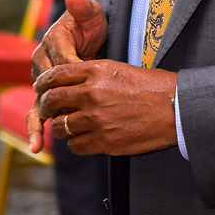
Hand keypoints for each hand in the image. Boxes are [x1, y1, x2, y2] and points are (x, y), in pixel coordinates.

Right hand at [28, 0, 107, 152]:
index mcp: (52, 41)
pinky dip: (37, 128)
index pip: (62, 61)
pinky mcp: (45, 93)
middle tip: (65, 118)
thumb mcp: (91, 13)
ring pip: (37, 102)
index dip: (74, 73)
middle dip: (55, 103)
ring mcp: (42, 79)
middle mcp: (41, 60)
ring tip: (37, 143)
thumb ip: (84, 7)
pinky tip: (38, 146)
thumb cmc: (90, 23)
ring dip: (37, 123)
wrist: (88, 31)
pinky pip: (39, 111)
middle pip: (47, 86)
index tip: (88, 82)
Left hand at [35, 61, 177, 155]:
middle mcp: (91, 93)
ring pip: (61, 126)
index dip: (43, 83)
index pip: (56, 75)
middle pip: (52, 101)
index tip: (41, 88)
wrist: (174, 107)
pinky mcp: (102, 140)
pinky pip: (75, 145)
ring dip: (62, 127)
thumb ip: (92, 74)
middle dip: (47, 106)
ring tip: (69, 125)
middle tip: (50, 109)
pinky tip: (85, 137)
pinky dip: (76, 142)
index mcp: (96, 71)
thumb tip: (70, 82)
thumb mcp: (119, 69)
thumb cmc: (151, 86)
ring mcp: (95, 118)